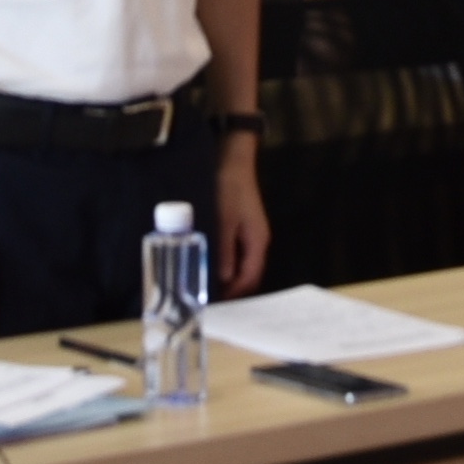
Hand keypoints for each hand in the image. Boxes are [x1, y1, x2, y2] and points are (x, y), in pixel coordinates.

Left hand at [213, 140, 271, 296]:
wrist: (233, 160)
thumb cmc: (229, 190)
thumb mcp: (223, 220)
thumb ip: (224, 250)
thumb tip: (223, 279)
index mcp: (257, 241)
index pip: (250, 277)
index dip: (235, 293)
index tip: (215, 303)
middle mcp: (257, 241)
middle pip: (249, 274)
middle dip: (232, 289)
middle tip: (208, 298)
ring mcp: (251, 234)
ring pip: (242, 265)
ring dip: (228, 277)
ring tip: (206, 284)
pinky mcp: (242, 228)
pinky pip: (237, 254)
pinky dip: (226, 263)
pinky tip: (209, 264)